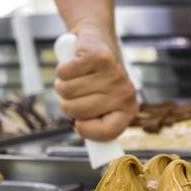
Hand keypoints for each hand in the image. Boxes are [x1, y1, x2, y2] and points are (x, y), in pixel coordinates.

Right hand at [54, 22, 138, 141]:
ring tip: (76, 77)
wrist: (97, 39)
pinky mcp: (98, 56)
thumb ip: (96, 125)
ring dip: (63, 84)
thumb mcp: (100, 104)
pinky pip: (64, 73)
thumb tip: (94, 152)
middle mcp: (124, 92)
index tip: (79, 124)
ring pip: (67, 91)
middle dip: (68, 103)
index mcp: (128, 109)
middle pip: (77, 112)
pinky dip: (62, 68)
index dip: (87, 131)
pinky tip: (74, 62)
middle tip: (78, 92)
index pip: (107, 134)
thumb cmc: (96, 79)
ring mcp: (113, 73)